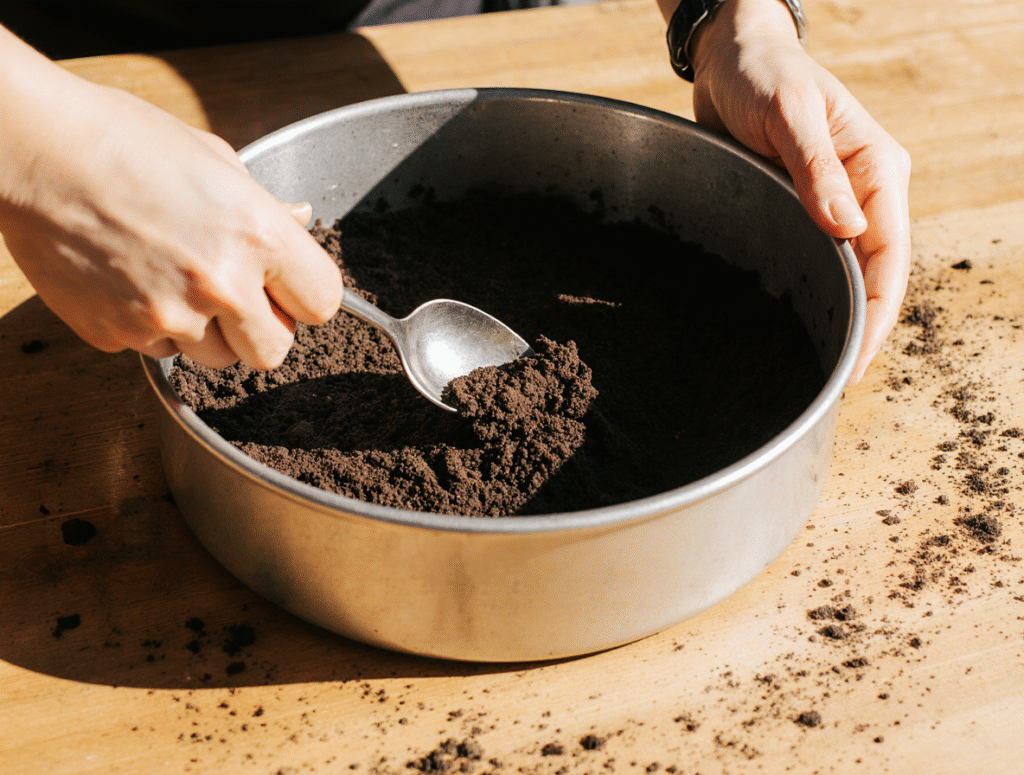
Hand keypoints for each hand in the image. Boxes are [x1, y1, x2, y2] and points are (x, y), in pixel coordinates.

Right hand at [0, 26, 341, 369]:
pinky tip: (134, 281)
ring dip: (209, 332)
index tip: (289, 289)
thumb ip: (264, 206)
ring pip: (218, 359)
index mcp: (257, 235)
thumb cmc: (124, 141)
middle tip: (233, 293)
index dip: (305, 296)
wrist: (34, 150)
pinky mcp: (119, 335)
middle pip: (274, 350)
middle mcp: (220, 284)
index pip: (324, 303)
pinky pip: (161, 351)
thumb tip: (300, 220)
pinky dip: (155, 327)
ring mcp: (167, 316)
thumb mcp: (214, 159)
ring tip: (174, 277)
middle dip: (260, 328)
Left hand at [671, 0, 911, 382]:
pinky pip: (808, 260)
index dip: (875, 313)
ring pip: (841, 273)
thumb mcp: (788, 113)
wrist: (728, 59)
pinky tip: (790, 324)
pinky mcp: (796, 210)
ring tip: (814, 366)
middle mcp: (860, 193)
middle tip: (833, 381)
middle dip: (858, 327)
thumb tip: (847, 230)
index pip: (888, 256)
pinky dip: (806, 292)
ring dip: (833, 316)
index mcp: (876, 169)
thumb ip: (816, 169)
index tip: (854, 361)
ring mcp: (829, 205)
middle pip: (871, 275)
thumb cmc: (762, 74)